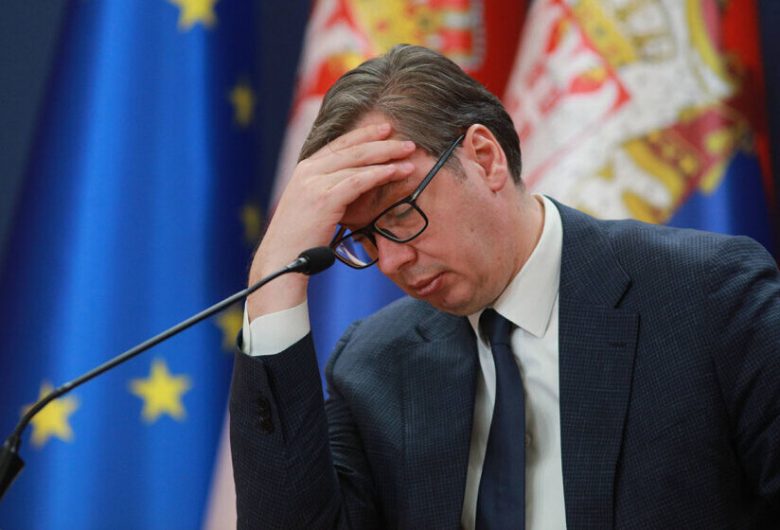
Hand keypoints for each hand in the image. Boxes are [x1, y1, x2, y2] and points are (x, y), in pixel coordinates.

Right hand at [247, 122, 415, 318]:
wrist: (282, 258)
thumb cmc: (301, 238)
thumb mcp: (311, 205)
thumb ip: (328, 189)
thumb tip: (354, 184)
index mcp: (305, 169)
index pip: (339, 144)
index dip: (364, 134)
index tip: (386, 130)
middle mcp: (308, 170)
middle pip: (352, 148)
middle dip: (382, 142)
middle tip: (408, 142)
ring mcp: (314, 183)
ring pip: (358, 161)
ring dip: (387, 157)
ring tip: (410, 156)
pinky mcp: (324, 199)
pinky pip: (358, 181)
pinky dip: (379, 174)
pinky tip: (396, 172)